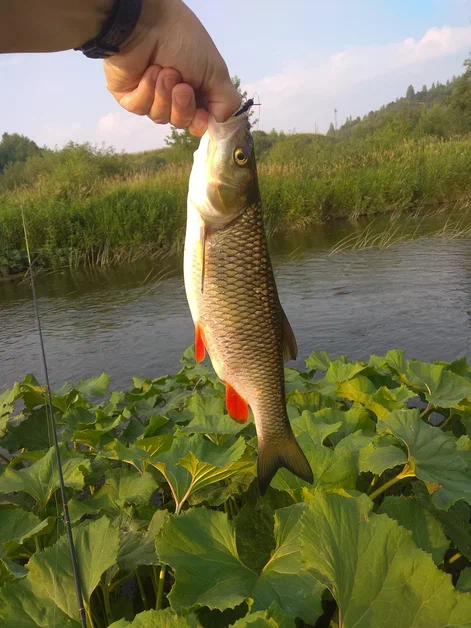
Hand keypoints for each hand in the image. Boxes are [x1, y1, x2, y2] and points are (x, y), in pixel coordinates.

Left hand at [104, 0, 240, 135]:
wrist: (146, 23)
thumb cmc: (183, 41)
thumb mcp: (216, 71)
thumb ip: (226, 101)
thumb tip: (220, 121)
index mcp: (195, 90)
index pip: (198, 122)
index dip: (200, 122)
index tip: (202, 113)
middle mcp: (173, 96)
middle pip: (180, 122)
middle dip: (182, 106)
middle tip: (181, 86)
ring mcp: (150, 96)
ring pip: (160, 117)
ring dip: (163, 94)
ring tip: (162, 70)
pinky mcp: (129, 96)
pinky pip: (140, 108)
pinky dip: (146, 91)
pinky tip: (147, 72)